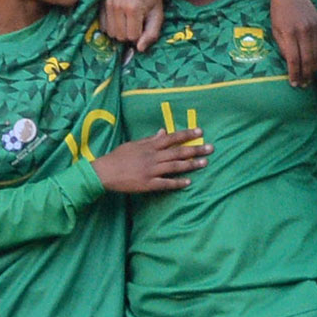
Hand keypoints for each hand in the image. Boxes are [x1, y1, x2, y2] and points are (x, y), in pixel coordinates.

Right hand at [91, 128, 209, 192]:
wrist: (104, 172)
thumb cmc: (118, 157)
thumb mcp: (134, 144)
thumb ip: (150, 139)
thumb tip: (164, 131)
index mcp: (149, 146)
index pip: (172, 138)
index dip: (187, 135)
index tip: (200, 132)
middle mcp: (152, 157)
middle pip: (177, 152)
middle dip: (195, 149)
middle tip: (211, 148)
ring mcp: (151, 171)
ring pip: (174, 167)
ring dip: (191, 165)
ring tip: (205, 163)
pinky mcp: (147, 184)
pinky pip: (165, 183)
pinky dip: (177, 183)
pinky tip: (188, 182)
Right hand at [102, 0, 163, 51]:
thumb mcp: (158, 15)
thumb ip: (152, 34)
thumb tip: (139, 49)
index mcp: (133, 9)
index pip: (133, 38)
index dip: (140, 35)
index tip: (144, 25)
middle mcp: (117, 6)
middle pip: (120, 37)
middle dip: (129, 34)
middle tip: (137, 22)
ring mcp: (108, 3)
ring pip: (111, 33)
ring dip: (120, 31)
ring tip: (128, 20)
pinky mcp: (102, 3)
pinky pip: (103, 26)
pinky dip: (111, 27)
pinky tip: (120, 18)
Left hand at [268, 0, 316, 86]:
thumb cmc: (278, 13)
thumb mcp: (275, 31)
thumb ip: (283, 48)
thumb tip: (291, 65)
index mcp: (290, 33)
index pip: (294, 60)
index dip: (295, 74)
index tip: (294, 83)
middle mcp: (304, 31)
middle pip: (308, 60)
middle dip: (306, 75)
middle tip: (303, 85)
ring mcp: (315, 28)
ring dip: (314, 69)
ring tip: (309, 78)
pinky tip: (315, 64)